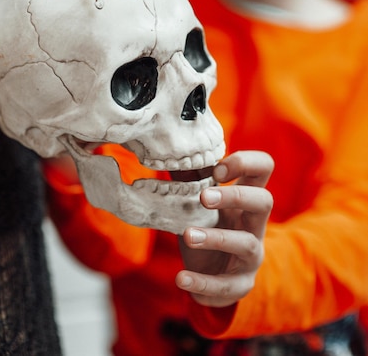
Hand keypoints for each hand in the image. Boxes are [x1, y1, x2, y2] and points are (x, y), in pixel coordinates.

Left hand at [176, 150, 273, 307]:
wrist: (215, 276)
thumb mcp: (200, 202)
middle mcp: (255, 223)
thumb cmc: (209, 227)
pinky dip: (202, 282)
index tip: (216, 169)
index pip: (263, 167)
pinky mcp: (240, 283)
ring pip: (245, 243)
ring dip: (215, 238)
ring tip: (187, 235)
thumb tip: (171, 151)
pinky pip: (226, 285)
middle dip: (236, 196)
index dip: (245, 163)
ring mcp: (251, 254)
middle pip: (264, 201)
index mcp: (246, 196)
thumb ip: (189, 177)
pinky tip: (181, 278)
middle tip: (204, 197)